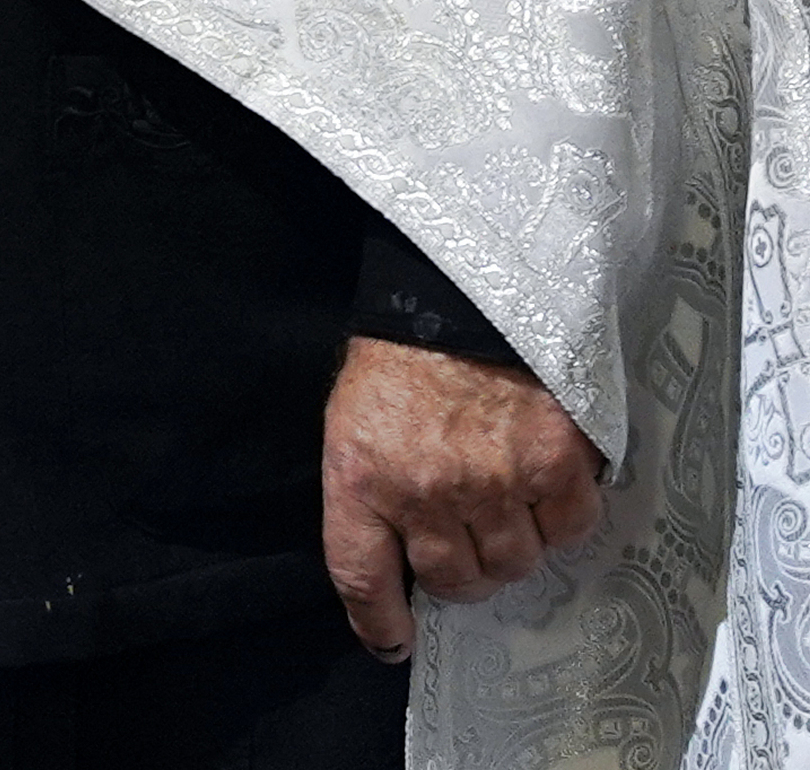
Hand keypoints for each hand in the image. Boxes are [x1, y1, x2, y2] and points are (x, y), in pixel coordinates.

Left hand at [323, 336, 603, 661]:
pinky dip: (560, 514)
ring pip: (515, 564)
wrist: (459, 281)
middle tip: (467, 530)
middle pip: (456, 581)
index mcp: (362, 475)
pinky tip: (546, 477)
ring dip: (511, 542)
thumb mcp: (355, 419)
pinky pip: (568, 528)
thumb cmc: (402, 352)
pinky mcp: (554, 461)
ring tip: (506, 494)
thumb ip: (369, 495)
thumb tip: (395, 573)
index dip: (380, 621)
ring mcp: (494, 480)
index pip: (361, 578)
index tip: (395, 640)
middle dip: (461, 567)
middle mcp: (426, 491)